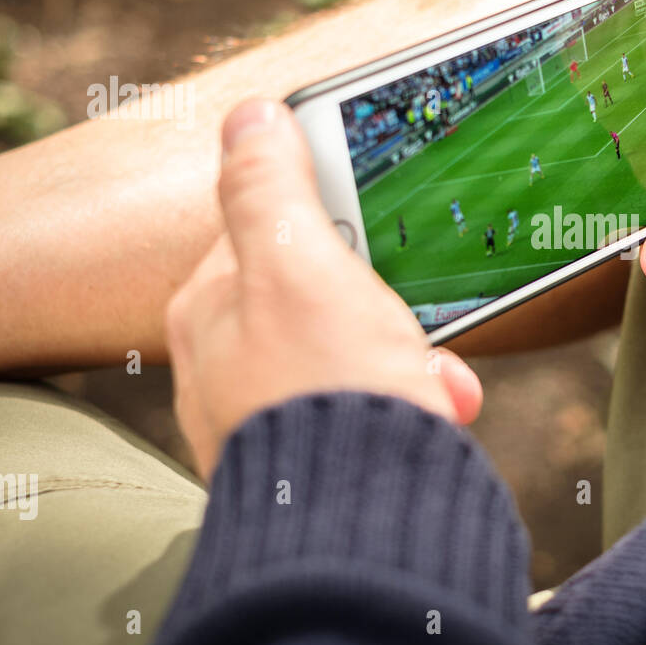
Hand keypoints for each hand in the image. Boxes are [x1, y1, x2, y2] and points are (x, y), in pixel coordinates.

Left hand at [166, 99, 482, 478]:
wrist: (363, 528)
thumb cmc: (327, 392)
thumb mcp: (300, 266)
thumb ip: (269, 186)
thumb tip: (248, 115)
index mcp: (209, 312)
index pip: (268, 228)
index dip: (332, 219)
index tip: (377, 224)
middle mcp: (228, 367)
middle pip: (322, 293)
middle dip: (384, 300)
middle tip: (411, 313)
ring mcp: (271, 419)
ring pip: (356, 352)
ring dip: (409, 353)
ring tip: (431, 376)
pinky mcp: (316, 461)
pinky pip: (371, 406)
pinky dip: (411, 401)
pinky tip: (435, 410)